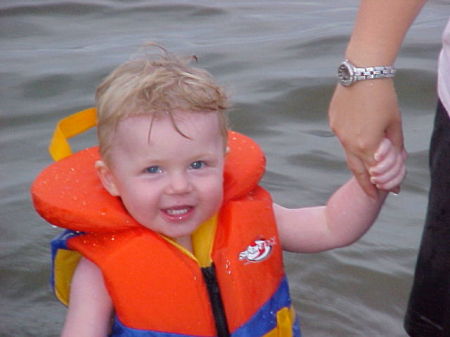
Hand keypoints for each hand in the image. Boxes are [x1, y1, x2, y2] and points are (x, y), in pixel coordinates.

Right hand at [329, 79, 403, 196]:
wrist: (362, 72)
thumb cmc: (383, 96)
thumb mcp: (395, 123)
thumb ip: (395, 145)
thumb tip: (396, 159)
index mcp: (365, 145)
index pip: (373, 173)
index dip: (381, 184)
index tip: (387, 191)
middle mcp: (348, 142)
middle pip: (356, 169)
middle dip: (365, 182)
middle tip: (372, 192)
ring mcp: (338, 132)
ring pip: (348, 153)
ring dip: (359, 161)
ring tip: (368, 162)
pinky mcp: (333, 122)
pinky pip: (342, 138)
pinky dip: (352, 142)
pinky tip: (360, 135)